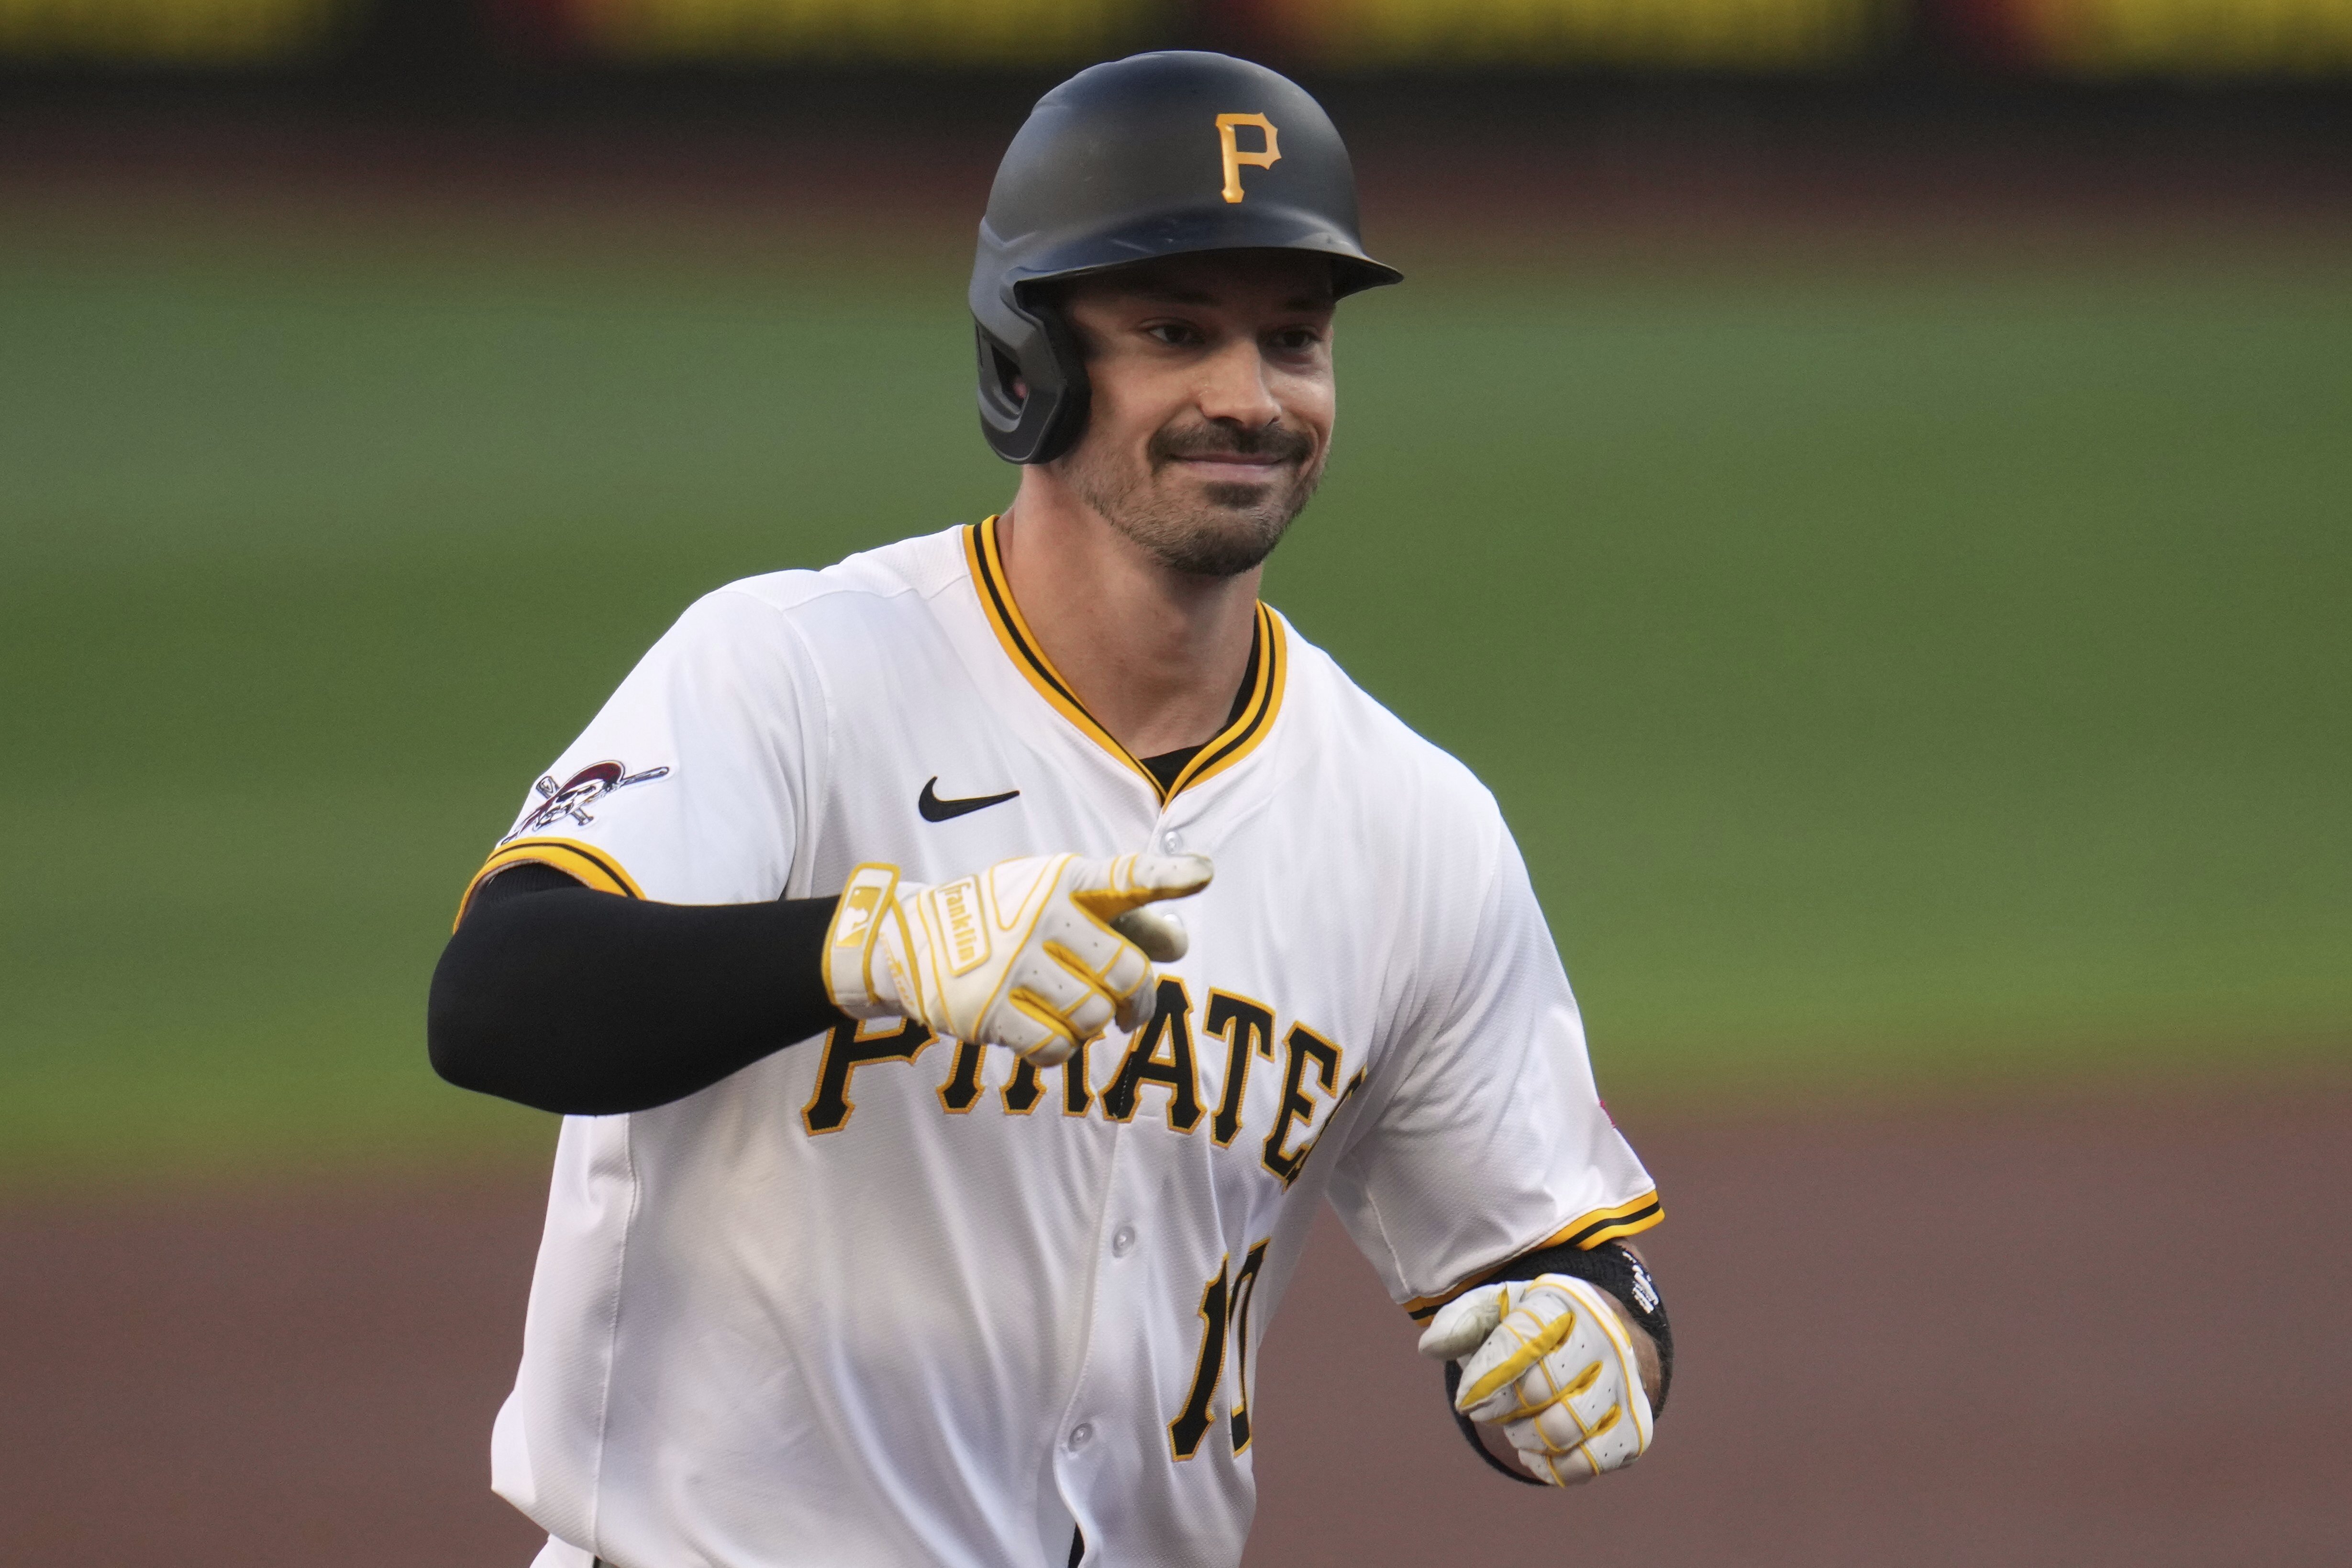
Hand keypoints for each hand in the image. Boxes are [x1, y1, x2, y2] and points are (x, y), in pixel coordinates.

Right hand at [823, 852, 1211, 1065]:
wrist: (911, 939)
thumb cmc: (1007, 919)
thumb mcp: (1057, 899)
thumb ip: (1122, 917)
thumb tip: (1178, 944)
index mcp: (1066, 880)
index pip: (1125, 876)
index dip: (1167, 875)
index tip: (1202, 874)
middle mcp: (1041, 914)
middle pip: (1127, 972)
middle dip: (1139, 1001)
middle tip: (1131, 1012)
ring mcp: (1012, 962)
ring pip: (1094, 1016)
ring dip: (1094, 1026)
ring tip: (1075, 1016)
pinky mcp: (988, 1008)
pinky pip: (1055, 1048)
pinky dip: (1060, 1050)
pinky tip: (1044, 1033)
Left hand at [1418, 1274, 1654, 1485]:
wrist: (1597, 1344)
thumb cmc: (1533, 1328)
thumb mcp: (1496, 1310)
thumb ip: (1460, 1322)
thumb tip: (1430, 1347)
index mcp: (1564, 1302)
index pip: (1519, 1342)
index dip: (1484, 1378)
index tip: (1467, 1398)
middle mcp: (1603, 1339)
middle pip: (1538, 1391)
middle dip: (1501, 1408)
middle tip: (1489, 1408)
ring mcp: (1624, 1386)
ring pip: (1562, 1432)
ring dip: (1524, 1437)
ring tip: (1518, 1426)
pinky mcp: (1634, 1431)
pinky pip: (1587, 1465)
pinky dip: (1554, 1467)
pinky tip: (1541, 1449)